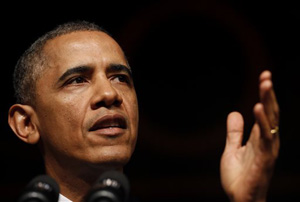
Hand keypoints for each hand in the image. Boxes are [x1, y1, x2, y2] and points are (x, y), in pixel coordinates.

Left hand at [220, 70, 279, 201]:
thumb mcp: (231, 149)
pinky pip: (265, 137)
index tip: (264, 76)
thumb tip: (235, 112)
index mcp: (259, 138)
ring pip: (270, 121)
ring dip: (268, 102)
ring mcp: (267, 149)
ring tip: (265, 84)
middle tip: (266, 75)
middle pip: (270, 112)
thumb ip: (234, 132)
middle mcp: (267, 141)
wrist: (239, 199)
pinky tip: (258, 108)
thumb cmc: (239, 177)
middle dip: (268, 94)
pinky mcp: (265, 159)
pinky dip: (262, 122)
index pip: (264, 111)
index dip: (264, 95)